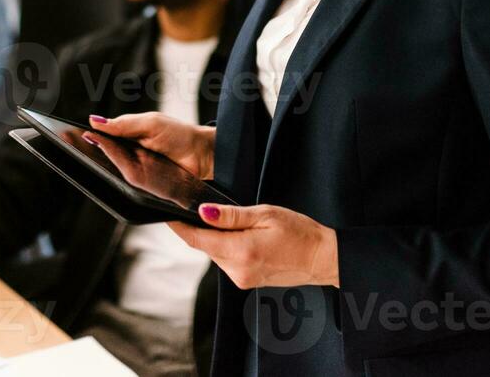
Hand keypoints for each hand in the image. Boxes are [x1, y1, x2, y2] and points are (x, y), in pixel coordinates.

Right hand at [88, 112, 215, 179]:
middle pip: (107, 154)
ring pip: (117, 168)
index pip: (105, 136)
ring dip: (107, 161)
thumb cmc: (181, 135)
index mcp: (131, 134)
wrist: (205, 155)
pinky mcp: (147, 184)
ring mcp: (140, 169)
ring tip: (94, 153)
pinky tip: (119, 169)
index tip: (73, 134)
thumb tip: (95, 121)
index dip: (90, 136)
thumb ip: (123, 124)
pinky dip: (125, 174)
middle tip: (79, 144)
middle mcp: (133, 153)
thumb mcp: (150, 124)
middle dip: (93, 149)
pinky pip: (131, 180)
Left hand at [169, 203, 338, 289]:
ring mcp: (241, 279)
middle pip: (205, 246)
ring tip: (232, 222)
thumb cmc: (299, 232)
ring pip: (215, 253)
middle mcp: (237, 270)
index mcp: (240, 251)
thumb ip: (231, 216)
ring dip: (216, 238)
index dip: (179, 226)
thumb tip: (202, 212)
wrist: (322, 258)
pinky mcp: (246, 282)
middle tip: (202, 207)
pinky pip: (227, 261)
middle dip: (200, 228)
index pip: (197, 239)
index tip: (167, 213)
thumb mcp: (265, 214)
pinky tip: (241, 237)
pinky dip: (227, 247)